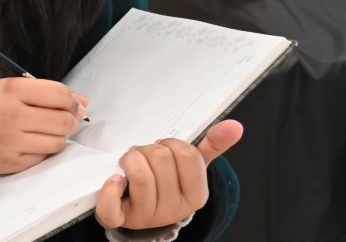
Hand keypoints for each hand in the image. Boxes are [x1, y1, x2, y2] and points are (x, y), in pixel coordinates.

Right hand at [0, 78, 87, 174]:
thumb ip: (45, 92)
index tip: (71, 104)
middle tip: (65, 119)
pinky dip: (43, 151)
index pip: (58, 93)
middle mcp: (13, 115)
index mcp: (13, 90)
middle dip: (70, 120)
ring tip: (46, 131)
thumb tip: (82, 101)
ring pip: (57, 142)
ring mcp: (12, 141)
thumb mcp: (9, 87)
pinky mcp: (11, 162)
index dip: (71, 100)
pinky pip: (42, 158)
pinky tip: (32, 143)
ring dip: (58, 137)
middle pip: (62, 120)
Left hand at [95, 119, 242, 230]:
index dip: (172, 144)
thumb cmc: (167, 183)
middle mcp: (174, 209)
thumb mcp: (192, 167)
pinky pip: (112, 207)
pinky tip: (116, 179)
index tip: (166, 149)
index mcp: (195, 196)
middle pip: (161, 160)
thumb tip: (234, 126)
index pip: (188, 155)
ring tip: (131, 162)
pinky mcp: (120, 219)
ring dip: (131, 159)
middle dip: (149, 150)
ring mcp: (147, 216)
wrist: (145, 211)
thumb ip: (213, 146)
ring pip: (140, 174)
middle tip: (146, 156)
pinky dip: (111, 189)